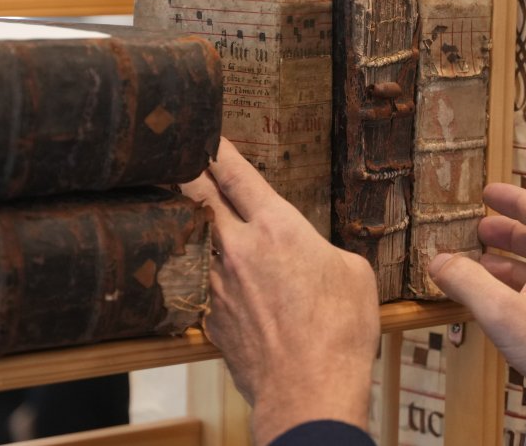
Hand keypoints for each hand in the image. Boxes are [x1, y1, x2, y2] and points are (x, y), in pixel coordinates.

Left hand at [180, 138, 379, 445]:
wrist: (308, 390)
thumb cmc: (339, 333)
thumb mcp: (353, 274)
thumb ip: (322, 251)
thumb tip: (311, 256)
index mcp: (276, 228)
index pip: (235, 174)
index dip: (216, 148)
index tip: (205, 134)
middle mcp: (236, 249)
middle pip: (195, 197)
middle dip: (184, 173)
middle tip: (173, 158)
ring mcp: (215, 284)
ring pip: (192, 240)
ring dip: (189, 224)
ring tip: (184, 213)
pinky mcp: (208, 317)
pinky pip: (199, 284)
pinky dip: (199, 273)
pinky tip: (204, 275)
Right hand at [428, 183, 525, 396]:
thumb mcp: (503, 311)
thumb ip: (468, 282)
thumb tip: (438, 260)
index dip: (516, 199)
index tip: (489, 192)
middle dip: (506, 232)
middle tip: (477, 228)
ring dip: (506, 264)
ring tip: (476, 266)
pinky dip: (513, 292)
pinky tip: (493, 306)